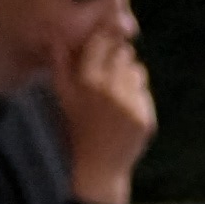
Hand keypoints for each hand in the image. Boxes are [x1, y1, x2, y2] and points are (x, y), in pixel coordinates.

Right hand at [56, 8, 155, 203]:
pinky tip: (126, 109)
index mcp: (87, 82)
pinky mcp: (145, 119)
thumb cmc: (78, 128)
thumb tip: (59, 36)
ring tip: (119, 90)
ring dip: (130, 75)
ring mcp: (130, 106)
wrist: (100, 167)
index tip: (103, 44)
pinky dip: (138, 96)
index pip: (101, 43)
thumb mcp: (63, 95)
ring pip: (138, 70)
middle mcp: (110, 91)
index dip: (103, 40)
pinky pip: (145, 93)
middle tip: (113, 67)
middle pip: (123, 53)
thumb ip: (59, 63)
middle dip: (118, 57)